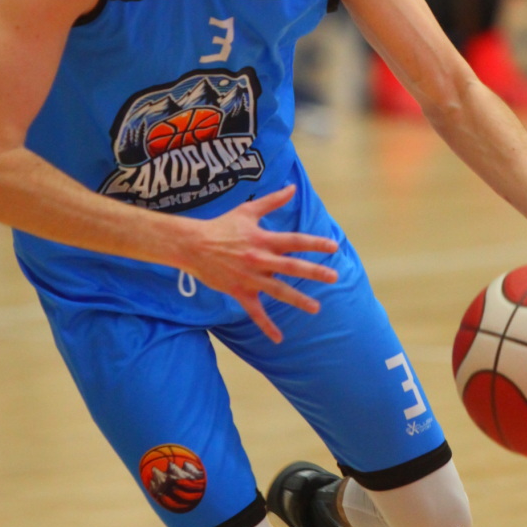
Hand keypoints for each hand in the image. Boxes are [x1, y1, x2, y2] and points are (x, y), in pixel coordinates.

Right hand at [177, 184, 337, 342]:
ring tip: (316, 308)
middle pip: (292, 267)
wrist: (193, 245)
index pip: (295, 241)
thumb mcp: (248, 211)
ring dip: (298, 300)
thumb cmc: (222, 226)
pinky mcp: (239, 292)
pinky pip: (255, 312)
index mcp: (264, 239)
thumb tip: (292, 188)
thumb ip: (272, 201)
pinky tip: (279, 338)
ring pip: (278, 291)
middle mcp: (260, 259)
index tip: (333, 247)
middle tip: (334, 277)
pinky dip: (266, 326)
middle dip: (314, 273)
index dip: (315, 243)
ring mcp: (250, 278)